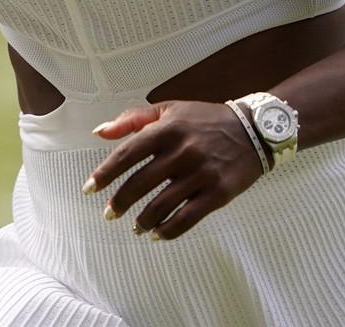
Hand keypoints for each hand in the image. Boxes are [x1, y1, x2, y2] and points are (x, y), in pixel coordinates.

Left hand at [85, 101, 264, 239]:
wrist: (254, 130)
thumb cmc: (206, 120)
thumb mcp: (170, 110)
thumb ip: (132, 119)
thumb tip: (99, 132)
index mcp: (168, 129)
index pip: (127, 153)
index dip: (105, 173)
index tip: (89, 189)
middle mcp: (183, 151)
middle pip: (140, 183)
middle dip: (120, 202)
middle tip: (109, 214)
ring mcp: (202, 173)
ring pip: (161, 205)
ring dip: (142, 221)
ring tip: (135, 226)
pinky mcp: (218, 193)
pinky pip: (187, 218)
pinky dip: (168, 231)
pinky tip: (158, 234)